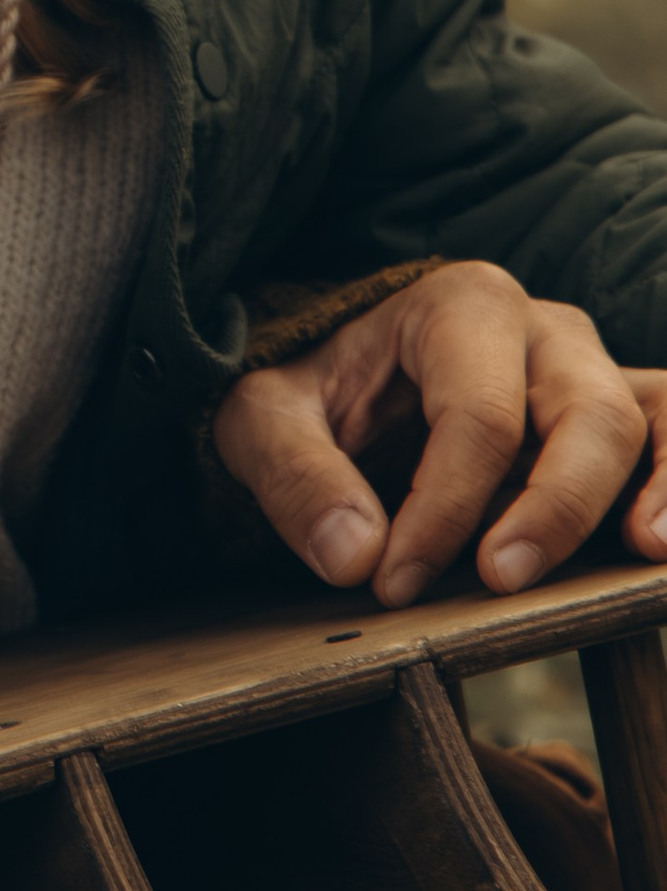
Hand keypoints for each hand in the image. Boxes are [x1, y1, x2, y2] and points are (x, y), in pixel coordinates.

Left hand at [211, 259, 666, 607]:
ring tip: (644, 550)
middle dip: (553, 504)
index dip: (446, 508)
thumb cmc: (311, 394)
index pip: (477, 416)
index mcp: (460, 307)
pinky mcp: (619, 418)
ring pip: (647, 421)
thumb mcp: (262, 417)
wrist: (342, 381)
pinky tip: (660, 544)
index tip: (394, 582)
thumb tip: (354, 555)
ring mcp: (592, 371)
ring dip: (659, 486)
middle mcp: (544, 331)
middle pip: (588, 412)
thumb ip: (294, 475)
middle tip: (500, 580)